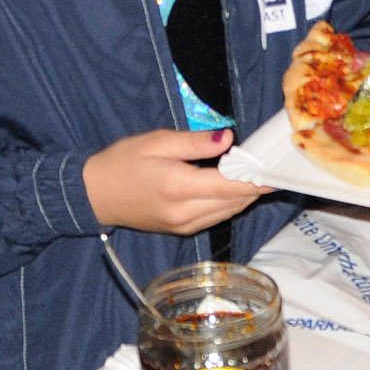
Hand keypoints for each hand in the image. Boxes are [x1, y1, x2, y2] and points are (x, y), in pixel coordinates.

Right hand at [84, 129, 263, 233]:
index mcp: (177, 187)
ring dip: (244, 197)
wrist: (93, 195)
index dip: (255, 180)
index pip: (227, 187)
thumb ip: (194, 142)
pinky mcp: (179, 230)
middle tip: (271, 167)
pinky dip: (229, 204)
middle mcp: (183, 213)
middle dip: (255, 187)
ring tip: (259, 175)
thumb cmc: (123, 162)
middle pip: (232, 202)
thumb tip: (228, 139)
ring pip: (226, 213)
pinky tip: (235, 188)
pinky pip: (214, 218)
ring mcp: (181, 226)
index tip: (276, 170)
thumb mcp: (157, 142)